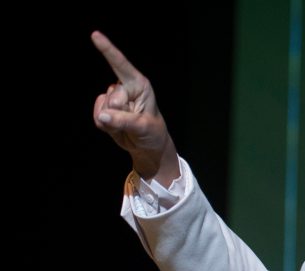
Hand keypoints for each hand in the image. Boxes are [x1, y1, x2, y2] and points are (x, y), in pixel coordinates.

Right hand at [91, 31, 178, 186]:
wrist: (147, 146)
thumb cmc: (152, 132)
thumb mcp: (143, 127)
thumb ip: (124, 121)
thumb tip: (103, 116)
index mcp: (139, 85)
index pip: (120, 64)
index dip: (107, 50)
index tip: (95, 35)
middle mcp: (125, 88)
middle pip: (112, 98)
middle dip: (120, 114)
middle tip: (134, 122)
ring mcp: (114, 98)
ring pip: (103, 108)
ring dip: (113, 122)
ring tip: (127, 125)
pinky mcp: (105, 108)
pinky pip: (97, 116)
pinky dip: (106, 126)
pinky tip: (117, 127)